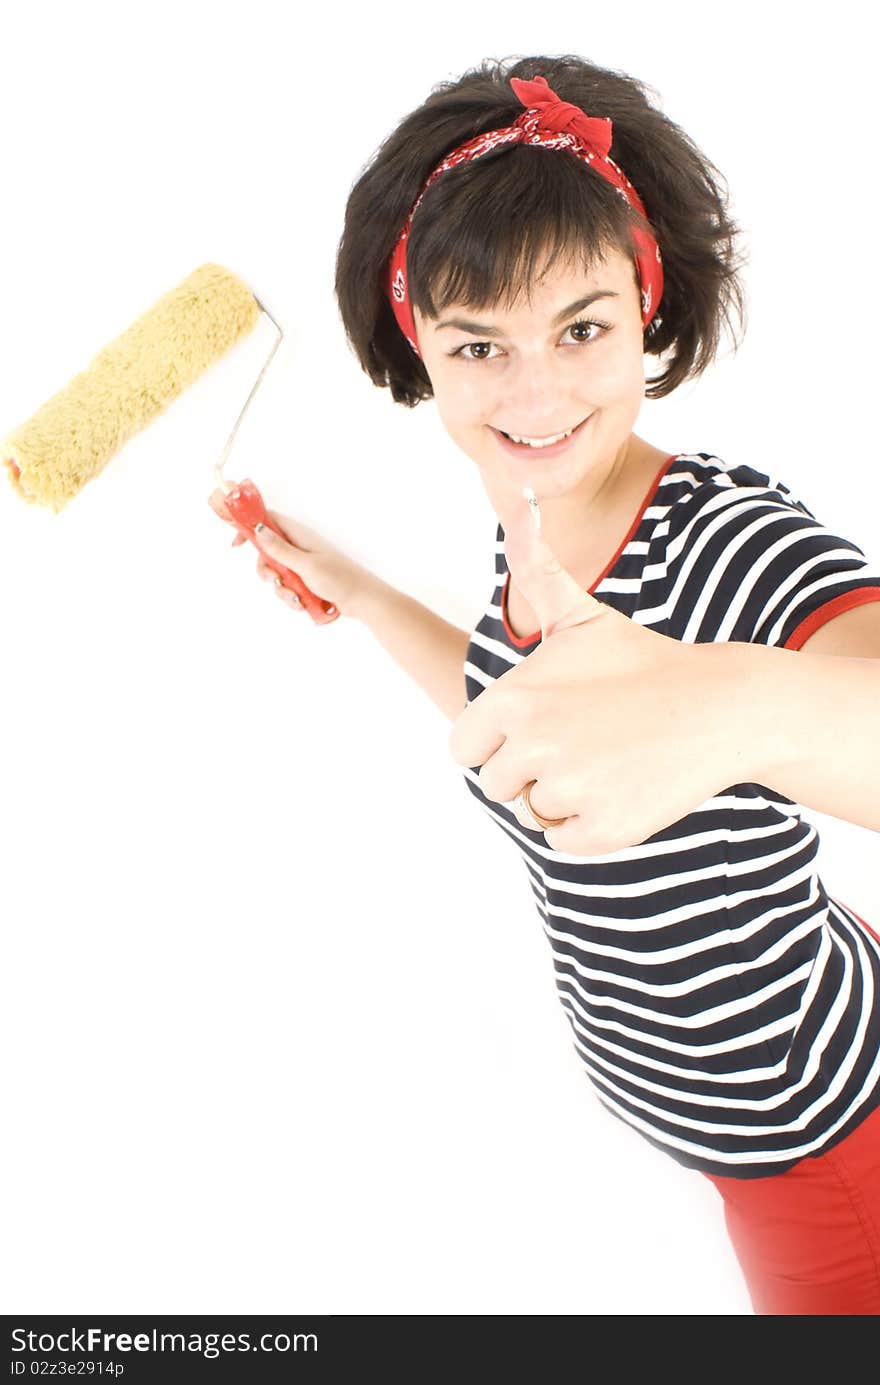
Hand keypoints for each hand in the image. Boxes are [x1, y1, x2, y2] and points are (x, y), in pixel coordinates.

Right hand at [220, 494, 377, 620]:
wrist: (362, 601)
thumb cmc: (339, 579)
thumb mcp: (305, 565)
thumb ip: (280, 549)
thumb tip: (258, 529)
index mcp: (298, 535)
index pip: (267, 521)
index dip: (249, 528)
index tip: (236, 545)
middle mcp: (298, 547)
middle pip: (266, 553)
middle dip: (266, 571)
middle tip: (276, 580)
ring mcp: (301, 565)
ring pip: (276, 574)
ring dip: (281, 589)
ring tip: (296, 599)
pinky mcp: (305, 581)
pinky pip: (287, 587)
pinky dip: (291, 597)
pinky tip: (302, 604)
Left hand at [448, 487, 753, 854]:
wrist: (721, 706)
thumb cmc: (642, 661)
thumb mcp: (582, 616)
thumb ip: (536, 573)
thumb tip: (519, 506)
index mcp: (513, 699)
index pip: (464, 748)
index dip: (495, 743)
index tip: (539, 728)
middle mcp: (532, 746)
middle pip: (498, 784)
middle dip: (533, 770)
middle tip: (586, 741)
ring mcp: (569, 790)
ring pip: (534, 811)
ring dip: (564, 796)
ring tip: (609, 759)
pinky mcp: (602, 831)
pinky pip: (567, 840)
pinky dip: (592, 826)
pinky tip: (626, 787)